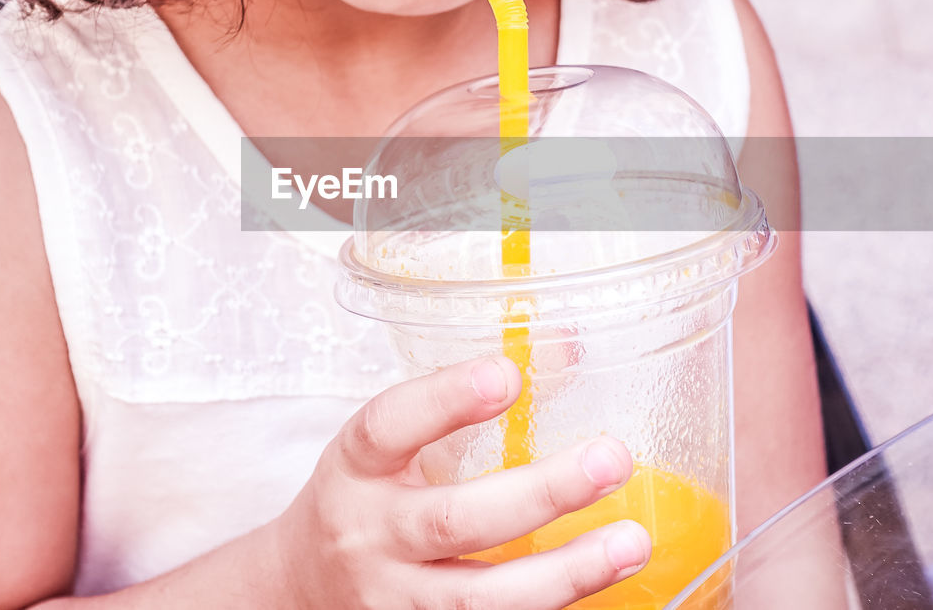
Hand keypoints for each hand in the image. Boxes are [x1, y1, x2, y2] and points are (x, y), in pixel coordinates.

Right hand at [271, 356, 650, 609]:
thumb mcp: (391, 447)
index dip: (444, 400)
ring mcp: (392, 601)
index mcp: (356, 468)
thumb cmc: (365, 500)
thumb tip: (567, 348)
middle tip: (611, 459)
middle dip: (541, 493)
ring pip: (478, 599)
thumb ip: (464, 405)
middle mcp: (368, 536)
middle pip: (451, 520)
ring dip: (565, 572)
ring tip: (631, 541)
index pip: (388, 426)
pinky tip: (605, 591)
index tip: (507, 375)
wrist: (301, 589)